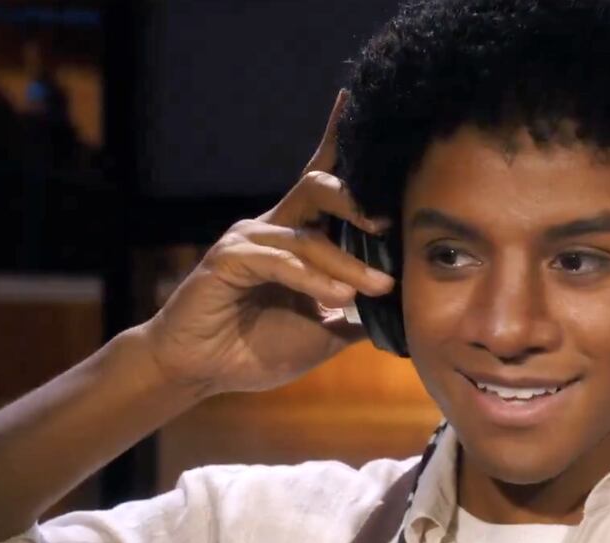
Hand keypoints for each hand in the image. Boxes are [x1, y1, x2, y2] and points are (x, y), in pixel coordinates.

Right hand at [137, 90, 392, 398]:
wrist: (202, 372)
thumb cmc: (260, 346)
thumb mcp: (326, 330)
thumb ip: (362, 315)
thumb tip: (407, 311)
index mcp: (297, 233)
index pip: (323, 179)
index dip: (339, 139)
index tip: (360, 104)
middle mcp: (273, 226)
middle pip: (319, 188)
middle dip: (358, 200)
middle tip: (392, 222)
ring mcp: (248, 240)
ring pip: (308, 236)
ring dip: (348, 263)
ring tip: (378, 286)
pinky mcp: (228, 261)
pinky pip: (280, 261)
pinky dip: (313, 280)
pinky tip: (336, 298)